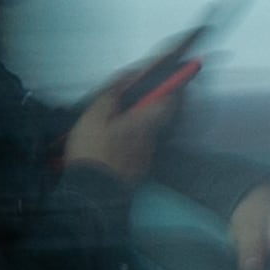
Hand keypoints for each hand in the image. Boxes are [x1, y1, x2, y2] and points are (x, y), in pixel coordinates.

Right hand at [63, 57, 193, 184]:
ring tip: (115, 125)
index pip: (168, 100)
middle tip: (132, 99)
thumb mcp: (94, 115)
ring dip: (136, 126)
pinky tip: (113, 146)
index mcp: (142, 122)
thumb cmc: (92, 152)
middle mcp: (149, 140)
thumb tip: (127, 78)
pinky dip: (130, 143)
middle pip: (157, 117)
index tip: (178, 75)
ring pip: (146, 134)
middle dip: (148, 106)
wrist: (91, 194)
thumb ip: (112, 94)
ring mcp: (145, 158)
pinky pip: (137, 150)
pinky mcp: (137, 172)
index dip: (174, 86)